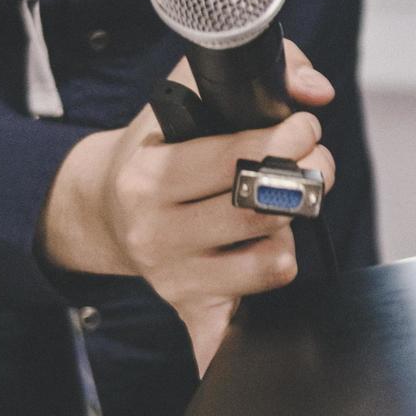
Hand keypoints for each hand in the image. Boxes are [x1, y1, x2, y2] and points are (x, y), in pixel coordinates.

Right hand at [39, 40, 335, 373]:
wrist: (100, 207)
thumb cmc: (157, 147)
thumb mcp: (185, 94)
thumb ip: (256, 71)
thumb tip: (315, 89)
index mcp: (149, 177)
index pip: (237, 159)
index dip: (288, 138)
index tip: (305, 126)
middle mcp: (157, 232)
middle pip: (262, 214)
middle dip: (303, 182)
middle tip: (311, 163)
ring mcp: (175, 277)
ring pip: (271, 265)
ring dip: (289, 236)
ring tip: (277, 215)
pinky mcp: (191, 308)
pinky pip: (221, 339)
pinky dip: (240, 344)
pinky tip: (262, 342)